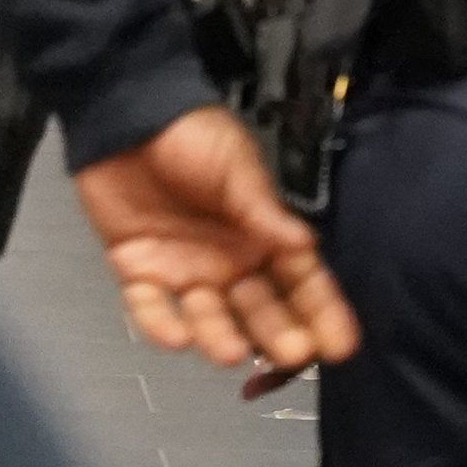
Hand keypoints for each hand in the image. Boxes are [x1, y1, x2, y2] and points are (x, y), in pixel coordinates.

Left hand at [74, 105, 358, 374]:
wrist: (127, 114)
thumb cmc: (189, 130)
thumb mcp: (236, 164)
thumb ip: (263, 209)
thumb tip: (303, 244)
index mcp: (261, 233)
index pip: (300, 281)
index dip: (322, 312)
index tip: (340, 344)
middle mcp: (229, 260)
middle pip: (261, 310)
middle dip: (278, 334)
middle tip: (292, 352)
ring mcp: (185, 269)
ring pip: (209, 318)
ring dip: (220, 336)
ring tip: (232, 350)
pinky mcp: (140, 270)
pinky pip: (151, 308)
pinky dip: (161, 324)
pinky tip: (177, 334)